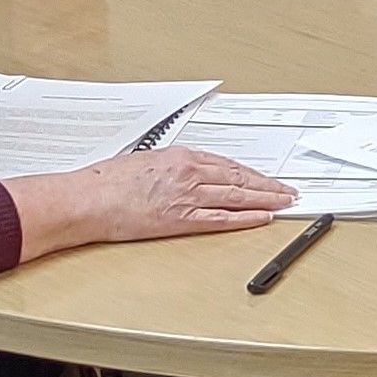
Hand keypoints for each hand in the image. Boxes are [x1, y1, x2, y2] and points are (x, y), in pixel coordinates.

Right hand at [4, 148, 298, 258]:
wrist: (88, 199)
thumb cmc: (107, 182)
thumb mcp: (145, 161)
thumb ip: (170, 166)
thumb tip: (184, 172)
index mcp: (180, 156)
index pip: (227, 163)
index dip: (251, 172)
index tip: (265, 177)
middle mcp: (188, 172)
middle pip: (239, 178)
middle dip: (268, 184)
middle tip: (288, 190)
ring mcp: (187, 196)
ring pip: (237, 196)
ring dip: (265, 199)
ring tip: (284, 203)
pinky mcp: (181, 220)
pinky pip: (222, 219)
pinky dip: (246, 218)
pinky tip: (262, 218)